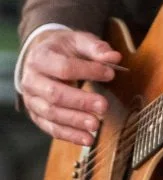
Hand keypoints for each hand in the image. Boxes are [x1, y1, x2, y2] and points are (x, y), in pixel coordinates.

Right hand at [20, 29, 122, 145]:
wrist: (42, 57)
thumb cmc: (64, 49)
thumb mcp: (78, 41)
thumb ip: (96, 48)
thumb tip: (114, 57)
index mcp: (40, 58)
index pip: (64, 68)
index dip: (88, 71)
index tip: (110, 74)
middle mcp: (31, 80)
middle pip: (55, 94)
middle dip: (81, 102)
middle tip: (104, 106)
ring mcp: (31, 100)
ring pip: (51, 114)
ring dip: (75, 122)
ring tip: (97, 125)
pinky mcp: (36, 115)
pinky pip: (51, 128)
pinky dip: (70, 135)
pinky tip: (88, 139)